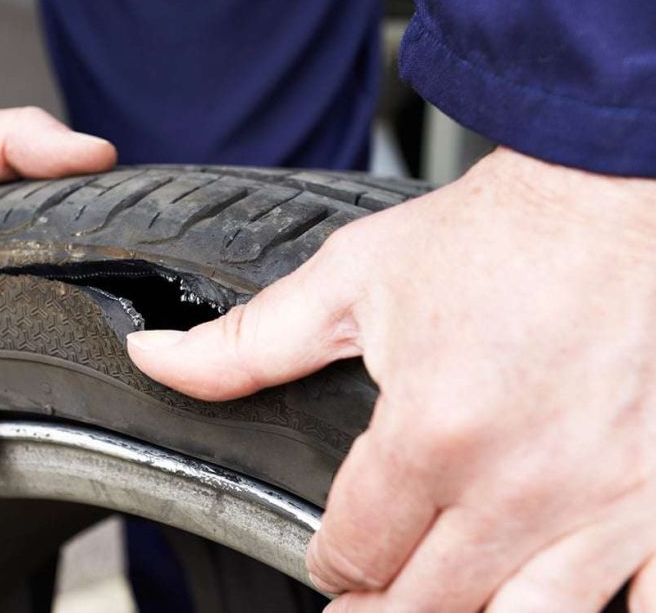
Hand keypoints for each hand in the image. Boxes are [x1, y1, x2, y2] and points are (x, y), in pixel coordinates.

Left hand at [128, 148, 655, 610]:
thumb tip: (157, 357)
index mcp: (431, 434)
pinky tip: (558, 599)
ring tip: (434, 606)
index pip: (356, 550)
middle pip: (428, 606)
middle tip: (360, 606)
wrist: (608, 192)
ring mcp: (605, 504)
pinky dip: (603, 611)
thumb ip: (246, 343)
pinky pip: (645, 606)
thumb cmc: (492, 234)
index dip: (328, 563)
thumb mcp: (350, 280)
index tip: (328, 556)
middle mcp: (519, 486)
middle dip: (378, 610)